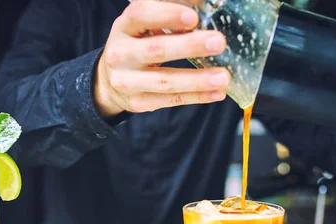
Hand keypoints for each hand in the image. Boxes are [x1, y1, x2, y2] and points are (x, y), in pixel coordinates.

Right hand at [94, 0, 229, 117]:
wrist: (111, 80)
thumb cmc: (137, 44)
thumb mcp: (146, 24)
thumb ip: (171, 11)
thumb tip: (208, 3)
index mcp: (124, 26)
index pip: (140, 15)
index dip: (167, 15)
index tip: (194, 18)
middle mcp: (120, 54)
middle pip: (156, 50)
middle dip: (189, 46)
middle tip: (219, 42)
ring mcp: (127, 81)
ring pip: (165, 81)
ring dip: (197, 80)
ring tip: (224, 77)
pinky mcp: (138, 102)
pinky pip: (171, 100)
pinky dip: (196, 97)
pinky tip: (216, 92)